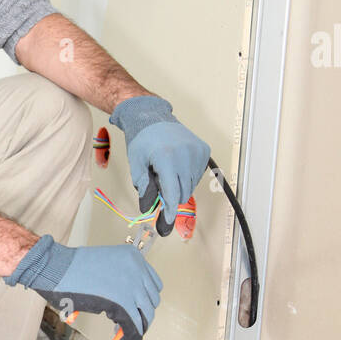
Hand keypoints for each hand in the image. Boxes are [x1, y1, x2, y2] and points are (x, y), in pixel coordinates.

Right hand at [4, 235, 162, 339]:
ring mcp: (131, 286)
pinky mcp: (122, 303)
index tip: (136, 310)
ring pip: (145, 316)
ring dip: (135, 328)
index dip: (144, 301)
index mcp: (133, 256)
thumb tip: (127, 310)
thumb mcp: (102, 268)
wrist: (55, 268)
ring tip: (121, 335)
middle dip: (140, 316)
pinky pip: (134, 327)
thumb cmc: (69, 269)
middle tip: (126, 324)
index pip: (153, 284)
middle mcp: (137, 269)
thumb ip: (118, 282)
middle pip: (151, 301)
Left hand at [109, 96, 209, 231]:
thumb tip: (148, 206)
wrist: (153, 117)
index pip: (172, 193)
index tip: (168, 222)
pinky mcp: (203, 150)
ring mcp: (197, 152)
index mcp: (167, 158)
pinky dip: (187, 176)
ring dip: (179, 185)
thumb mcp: (136, 163)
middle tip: (159, 185)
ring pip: (191, 185)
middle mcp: (185, 154)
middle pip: (183, 192)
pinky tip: (177, 166)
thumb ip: (143, 186)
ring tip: (167, 170)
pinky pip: (198, 174)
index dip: (169, 211)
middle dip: (171, 196)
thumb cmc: (143, 139)